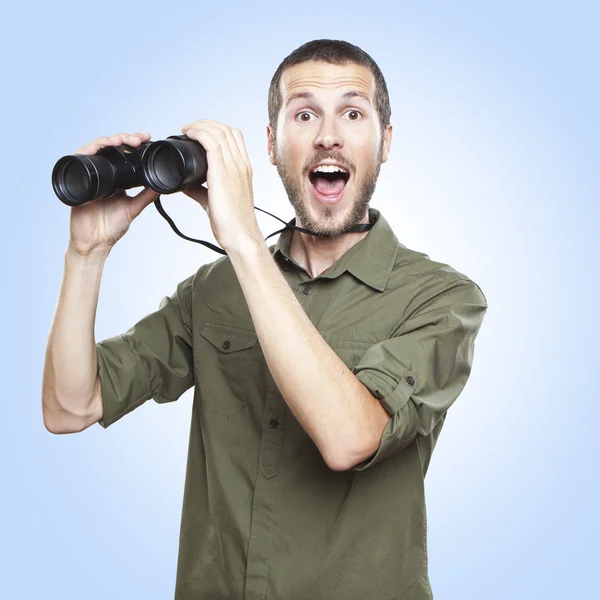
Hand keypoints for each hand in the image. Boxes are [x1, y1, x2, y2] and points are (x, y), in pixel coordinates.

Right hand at [68, 132, 158, 256]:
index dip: (133, 143)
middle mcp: (103, 173)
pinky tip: (94, 149)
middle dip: (124, 138)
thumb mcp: (133, 209)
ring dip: (107, 141)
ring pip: (96, 149)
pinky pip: (79, 160)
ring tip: (120, 141)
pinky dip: (86, 151)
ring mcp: (90, 175)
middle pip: (110, 147)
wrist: (94, 242)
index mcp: (117, 178)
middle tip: (137, 139)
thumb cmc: (110, 228)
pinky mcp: (78, 180)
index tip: (146, 137)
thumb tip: (161, 185)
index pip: (124, 153)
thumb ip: (146, 197)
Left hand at [180, 120, 261, 251]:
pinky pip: (211, 142)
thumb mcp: (215, 200)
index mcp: (243, 170)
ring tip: (187, 129)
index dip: (217, 129)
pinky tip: (189, 134)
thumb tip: (186, 185)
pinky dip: (199, 133)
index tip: (200, 132)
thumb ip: (201, 190)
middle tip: (190, 128)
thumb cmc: (232, 223)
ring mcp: (234, 167)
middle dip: (206, 123)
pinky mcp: (223, 172)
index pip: (235, 137)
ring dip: (201, 125)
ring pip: (220, 132)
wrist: (240, 235)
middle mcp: (241, 164)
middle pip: (227, 130)